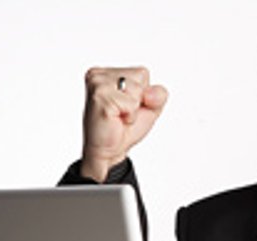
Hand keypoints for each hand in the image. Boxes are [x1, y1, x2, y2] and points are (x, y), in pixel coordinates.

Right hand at [81, 66, 168, 181]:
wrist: (109, 151)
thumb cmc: (124, 128)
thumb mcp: (150, 107)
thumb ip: (159, 94)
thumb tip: (150, 94)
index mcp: (107, 72)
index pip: (142, 73)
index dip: (143, 94)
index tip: (127, 106)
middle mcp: (98, 75)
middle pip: (140, 77)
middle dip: (139, 100)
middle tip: (122, 113)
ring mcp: (97, 84)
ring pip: (137, 89)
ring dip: (133, 109)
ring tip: (119, 116)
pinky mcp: (100, 98)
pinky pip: (131, 104)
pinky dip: (130, 116)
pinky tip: (115, 120)